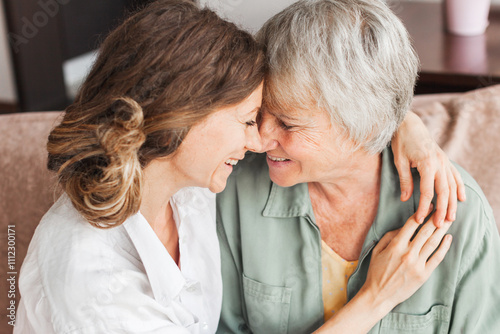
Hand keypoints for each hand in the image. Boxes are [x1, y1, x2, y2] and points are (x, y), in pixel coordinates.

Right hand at [360, 205, 452, 313]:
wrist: (379, 294)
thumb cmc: (376, 271)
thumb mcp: (377, 250)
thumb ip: (389, 236)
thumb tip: (403, 227)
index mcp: (395, 246)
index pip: (411, 225)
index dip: (421, 214)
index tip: (429, 207)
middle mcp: (408, 253)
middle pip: (425, 231)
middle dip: (435, 218)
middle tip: (444, 209)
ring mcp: (417, 264)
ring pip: (433, 243)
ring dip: (442, 230)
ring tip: (449, 220)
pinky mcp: (424, 274)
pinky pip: (437, 258)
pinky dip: (444, 247)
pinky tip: (448, 238)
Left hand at [392, 111, 465, 226]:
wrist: (409, 124)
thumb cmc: (401, 141)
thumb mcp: (399, 161)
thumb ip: (405, 180)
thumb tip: (406, 199)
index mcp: (427, 164)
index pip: (427, 191)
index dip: (424, 207)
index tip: (419, 219)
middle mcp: (439, 163)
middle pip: (443, 191)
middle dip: (442, 210)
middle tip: (439, 225)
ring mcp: (444, 161)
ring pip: (452, 185)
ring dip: (452, 203)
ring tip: (451, 218)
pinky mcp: (445, 159)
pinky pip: (455, 175)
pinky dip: (459, 187)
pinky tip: (461, 199)